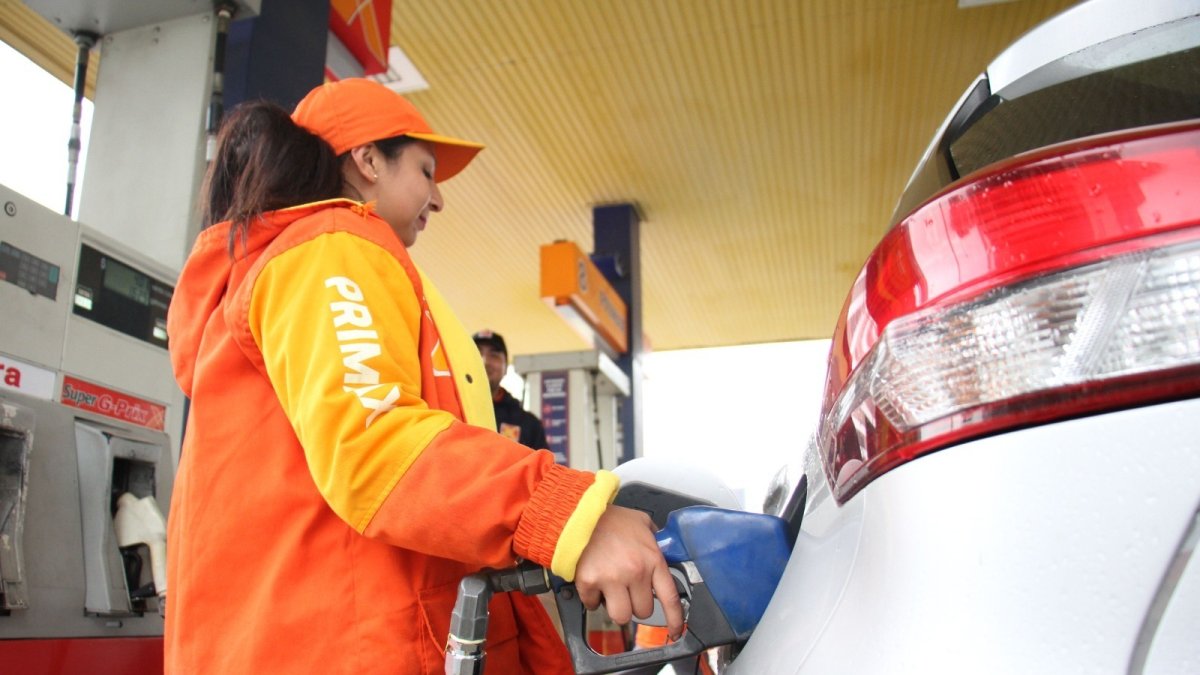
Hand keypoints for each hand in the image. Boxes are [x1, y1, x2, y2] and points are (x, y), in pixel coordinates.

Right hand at [572, 505, 684, 640]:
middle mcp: (635, 571)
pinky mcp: (590, 582)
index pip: (670, 597)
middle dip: (634, 603)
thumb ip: (654, 538)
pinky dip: (592, 598)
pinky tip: (592, 583)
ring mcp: (612, 579)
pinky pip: (593, 605)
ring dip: (615, 607)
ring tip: (610, 591)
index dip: (674, 619)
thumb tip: (662, 547)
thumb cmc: (610, 519)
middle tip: (626, 589)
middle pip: (643, 611)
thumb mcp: (641, 522)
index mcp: (652, 559)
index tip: (675, 630)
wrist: (579, 514)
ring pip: (620, 616)